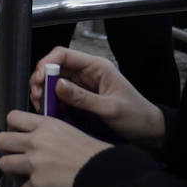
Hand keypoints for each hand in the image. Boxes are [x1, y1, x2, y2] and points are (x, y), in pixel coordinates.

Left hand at [0, 110, 111, 186]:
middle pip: (0, 140)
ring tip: (23, 176)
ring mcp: (35, 163)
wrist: (106, 174)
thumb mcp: (69, 131)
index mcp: (45, 125)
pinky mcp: (37, 185)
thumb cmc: (93, 153)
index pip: (12, 117)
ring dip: (13, 172)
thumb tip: (32, 137)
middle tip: (16, 156)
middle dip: (6, 150)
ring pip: (4, 164)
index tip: (18, 137)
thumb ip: (47, 132)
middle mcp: (36, 141)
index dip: (11, 128)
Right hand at [29, 46, 165, 145]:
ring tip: (40, 104)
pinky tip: (48, 109)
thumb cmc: (136, 117)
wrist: (150, 131)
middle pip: (55, 67)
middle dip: (41, 79)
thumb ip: (82, 98)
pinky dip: (51, 100)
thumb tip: (57, 86)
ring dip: (44, 90)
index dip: (47, 64)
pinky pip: (60, 93)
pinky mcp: (82, 96)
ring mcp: (84, 84)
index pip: (63, 55)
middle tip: (36, 95)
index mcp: (97, 67)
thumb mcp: (109, 109)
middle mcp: (88, 72)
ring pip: (55, 80)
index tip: (38, 79)